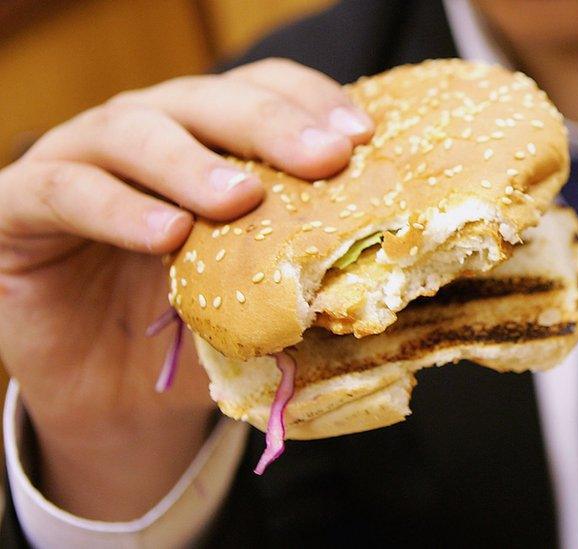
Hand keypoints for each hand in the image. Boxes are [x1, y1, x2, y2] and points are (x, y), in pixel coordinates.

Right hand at [0, 58, 372, 519]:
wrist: (119, 403)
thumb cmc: (200, 335)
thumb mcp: (264, 295)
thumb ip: (309, 267)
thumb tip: (395, 270)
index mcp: (212, 142)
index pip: (263, 91)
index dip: (311, 102)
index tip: (362, 136)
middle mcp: (151, 136)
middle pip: (208, 100)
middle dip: (269, 124)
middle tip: (324, 158)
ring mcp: (84, 163)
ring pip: (134, 131)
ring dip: (192, 162)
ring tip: (240, 198)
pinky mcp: (23, 208)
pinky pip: (66, 190)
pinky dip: (116, 207)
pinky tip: (164, 233)